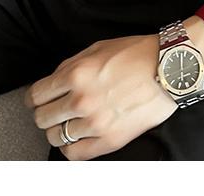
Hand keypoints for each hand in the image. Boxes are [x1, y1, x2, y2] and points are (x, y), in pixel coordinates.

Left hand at [23, 33, 177, 159]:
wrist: (168, 69)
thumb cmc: (136, 54)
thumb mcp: (98, 48)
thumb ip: (71, 64)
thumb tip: (53, 81)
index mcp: (77, 74)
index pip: (36, 95)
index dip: (35, 98)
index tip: (39, 100)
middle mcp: (82, 100)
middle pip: (42, 118)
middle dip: (45, 113)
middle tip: (55, 109)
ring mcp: (95, 123)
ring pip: (56, 137)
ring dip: (58, 130)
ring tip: (68, 123)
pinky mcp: (110, 140)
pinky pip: (75, 154)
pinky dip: (70, 148)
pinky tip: (77, 138)